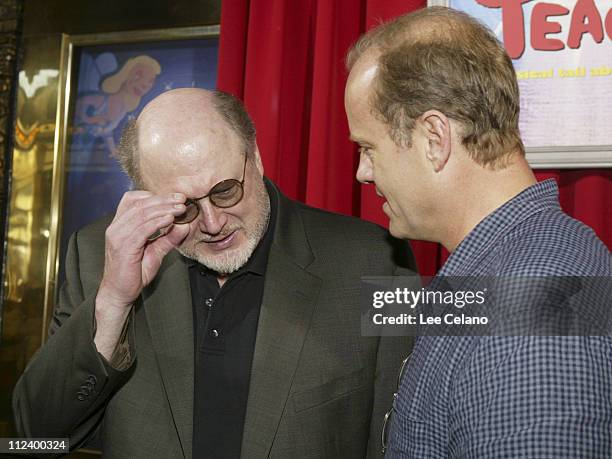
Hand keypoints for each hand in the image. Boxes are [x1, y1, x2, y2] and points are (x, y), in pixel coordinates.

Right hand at [97, 191, 189, 308]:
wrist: (119, 293)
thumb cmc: (134, 272)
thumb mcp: (155, 252)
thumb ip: (168, 238)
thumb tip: (184, 225)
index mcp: (120, 224)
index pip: (134, 199)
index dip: (156, 196)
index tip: (176, 198)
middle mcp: (116, 227)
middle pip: (140, 204)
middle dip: (164, 200)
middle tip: (182, 199)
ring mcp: (117, 236)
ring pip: (142, 214)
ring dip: (164, 209)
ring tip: (180, 208)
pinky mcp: (123, 247)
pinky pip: (142, 229)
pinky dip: (157, 222)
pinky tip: (170, 220)